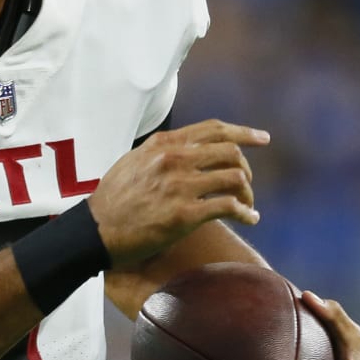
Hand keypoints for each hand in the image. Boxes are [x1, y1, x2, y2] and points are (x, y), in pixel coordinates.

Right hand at [88, 120, 267, 265]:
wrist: (96, 230)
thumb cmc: (113, 199)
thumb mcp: (134, 161)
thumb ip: (161, 151)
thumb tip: (186, 148)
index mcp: (164, 144)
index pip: (213, 129)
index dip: (243, 132)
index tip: (262, 138)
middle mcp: (174, 159)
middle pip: (230, 152)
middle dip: (246, 169)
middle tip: (246, 185)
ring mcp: (180, 186)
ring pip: (235, 178)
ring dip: (248, 194)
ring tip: (247, 206)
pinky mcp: (184, 215)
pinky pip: (230, 207)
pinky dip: (247, 213)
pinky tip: (250, 219)